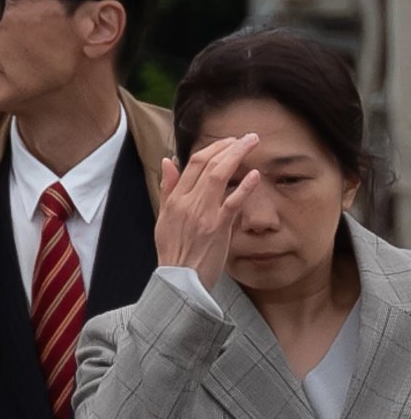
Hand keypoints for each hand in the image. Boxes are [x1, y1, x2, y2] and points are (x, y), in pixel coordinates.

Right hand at [154, 133, 261, 290]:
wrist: (179, 280)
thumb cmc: (173, 251)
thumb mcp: (163, 217)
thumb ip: (168, 188)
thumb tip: (167, 160)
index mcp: (174, 198)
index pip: (192, 163)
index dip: (212, 147)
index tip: (228, 141)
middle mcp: (187, 201)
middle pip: (207, 163)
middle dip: (228, 145)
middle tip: (247, 137)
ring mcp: (203, 213)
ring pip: (220, 175)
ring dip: (237, 155)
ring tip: (253, 143)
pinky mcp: (218, 227)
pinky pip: (233, 202)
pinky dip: (244, 186)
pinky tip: (255, 174)